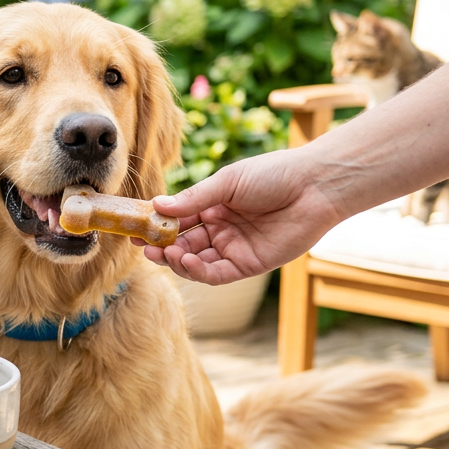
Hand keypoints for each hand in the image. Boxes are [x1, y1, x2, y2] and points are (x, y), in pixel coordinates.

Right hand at [138, 150, 345, 284]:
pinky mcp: (249, 265)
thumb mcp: (227, 183)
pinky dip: (198, 271)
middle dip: (161, 246)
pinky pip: (217, 274)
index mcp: (214, 206)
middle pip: (183, 244)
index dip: (156, 225)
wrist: (314, 186)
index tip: (134, 228)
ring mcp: (234, 248)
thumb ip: (193, 199)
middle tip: (142, 246)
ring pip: (196, 262)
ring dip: (176, 260)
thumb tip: (157, 206)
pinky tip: (185, 262)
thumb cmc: (273, 174)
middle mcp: (221, 230)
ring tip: (162, 252)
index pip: (178, 220)